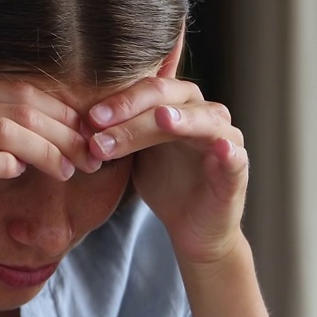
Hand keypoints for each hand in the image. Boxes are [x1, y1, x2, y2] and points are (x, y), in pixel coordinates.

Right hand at [0, 0, 98, 266]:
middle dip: (62, 134)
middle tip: (89, 157)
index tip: (84, 135)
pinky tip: (17, 174)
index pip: (17, 90)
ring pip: (1, 132)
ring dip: (45, 153)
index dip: (60, 112)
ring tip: (68, 171)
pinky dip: (1, 166)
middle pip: (17, 108)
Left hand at [86, 76, 247, 264]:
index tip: (89, 116)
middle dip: (132, 110)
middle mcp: (203, 112)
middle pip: (168, 98)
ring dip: (179, 121)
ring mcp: (224, 137)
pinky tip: (220, 148)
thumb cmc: (165, 182)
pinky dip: (229, 150)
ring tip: (162, 121)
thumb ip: (117, 130)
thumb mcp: (135, 152)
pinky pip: (234, 155)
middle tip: (100, 123)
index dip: (118, 99)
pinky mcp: (237, 168)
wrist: (191, 227)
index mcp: (177, 103)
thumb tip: (79, 118)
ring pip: (202, 120)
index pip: (146, 89)